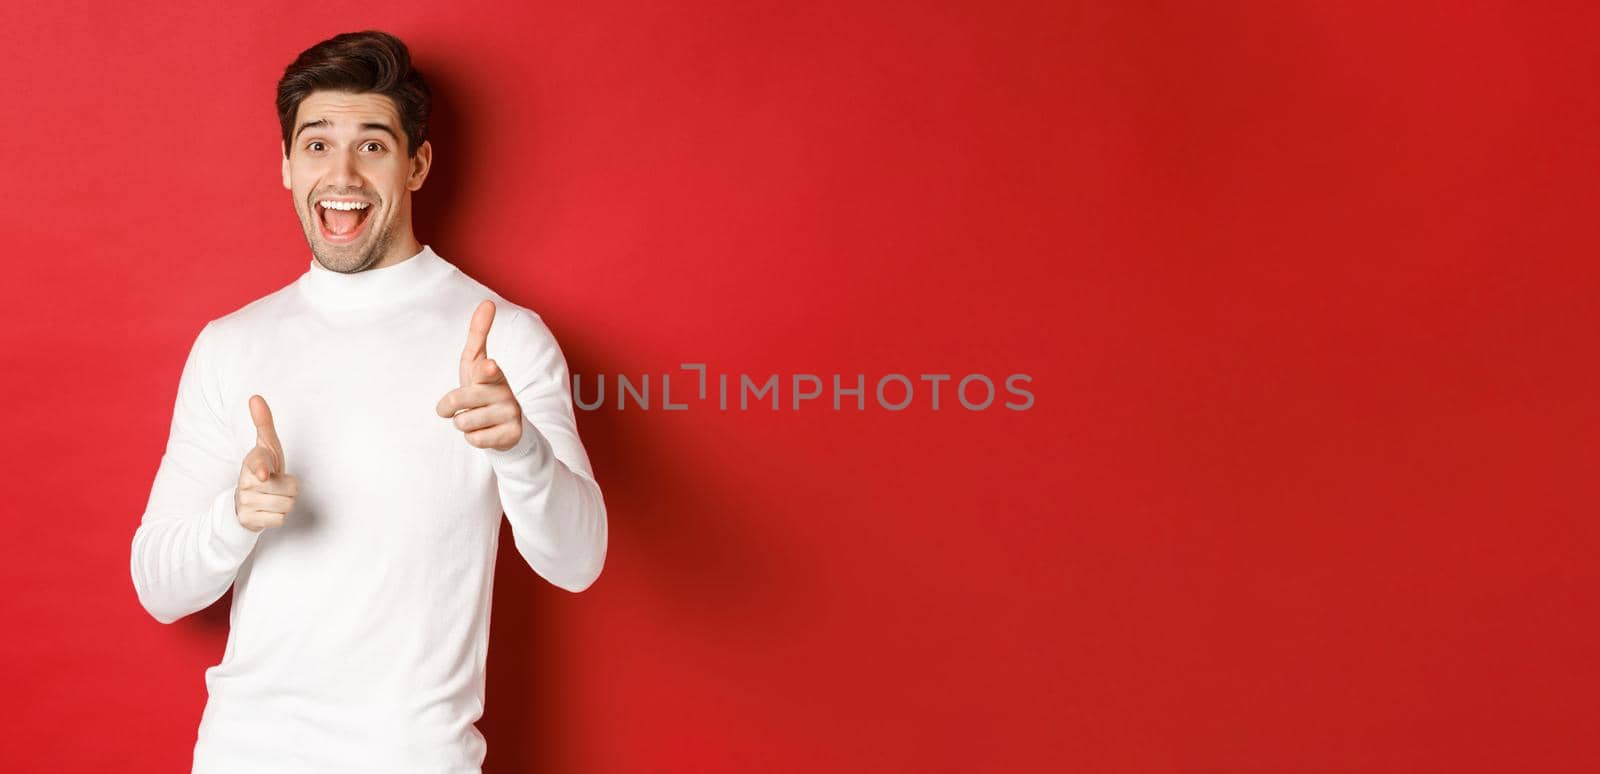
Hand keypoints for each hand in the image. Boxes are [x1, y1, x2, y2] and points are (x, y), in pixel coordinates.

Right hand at [235, 394, 298, 531]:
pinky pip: (279, 520)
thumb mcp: (266, 447)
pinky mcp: (248, 520)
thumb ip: (263, 423)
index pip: (259, 464)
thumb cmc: (263, 470)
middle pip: (290, 488)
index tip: (264, 474)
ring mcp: (245, 502)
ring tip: (272, 497)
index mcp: (252, 462)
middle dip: (289, 488)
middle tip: (276, 485)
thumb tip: (255, 397)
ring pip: (286, 505)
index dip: (263, 469)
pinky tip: (267, 511)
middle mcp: (246, 482)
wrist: (244, 504)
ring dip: (285, 503)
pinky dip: (277, 517)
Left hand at [436, 300, 523, 450]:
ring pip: (464, 423)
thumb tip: (488, 302)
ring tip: (476, 419)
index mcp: (494, 374)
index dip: (485, 370)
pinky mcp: (511, 435)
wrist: (506, 424)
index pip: (487, 371)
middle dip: (450, 407)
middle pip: (460, 401)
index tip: (489, 365)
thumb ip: (479, 334)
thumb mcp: (476, 363)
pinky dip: (474, 438)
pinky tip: (486, 432)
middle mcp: (505, 393)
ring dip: (463, 424)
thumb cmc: (484, 388)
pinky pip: (475, 440)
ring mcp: (510, 415)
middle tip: (456, 408)